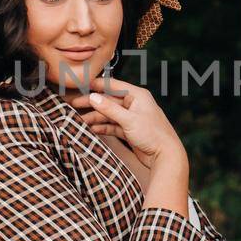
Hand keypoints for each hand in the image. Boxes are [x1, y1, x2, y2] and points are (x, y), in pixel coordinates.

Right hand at [72, 75, 186, 171]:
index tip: (81, 85)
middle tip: (74, 105)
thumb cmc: (153, 135)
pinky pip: (113, 126)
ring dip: (95, 117)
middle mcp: (134, 104)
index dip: (97, 85)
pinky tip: (91, 129)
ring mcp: (132, 118)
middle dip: (92, 103)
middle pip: (109, 101)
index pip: (113, 85)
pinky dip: (102, 127)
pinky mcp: (130, 131)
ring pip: (109, 115)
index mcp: (137, 96)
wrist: (166, 156)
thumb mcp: (129, 120)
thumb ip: (109, 108)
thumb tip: (93, 97)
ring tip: (79, 121)